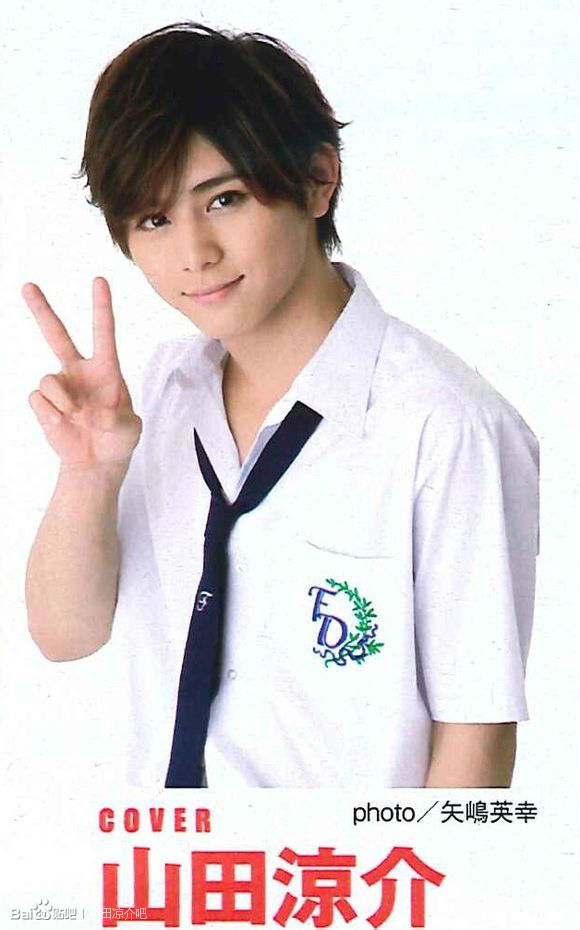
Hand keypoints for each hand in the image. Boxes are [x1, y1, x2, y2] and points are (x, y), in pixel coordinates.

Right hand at [23, 277, 141, 472]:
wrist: (96, 462)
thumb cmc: (118, 440)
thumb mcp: (130, 429)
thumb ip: (117, 418)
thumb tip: (92, 411)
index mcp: (106, 369)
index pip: (103, 333)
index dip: (101, 307)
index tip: (100, 280)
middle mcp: (79, 371)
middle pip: (57, 335)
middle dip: (42, 310)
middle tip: (27, 286)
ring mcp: (60, 386)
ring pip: (48, 379)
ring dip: (63, 401)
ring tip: (77, 417)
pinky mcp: (43, 402)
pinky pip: (39, 399)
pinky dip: (51, 414)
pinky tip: (63, 425)